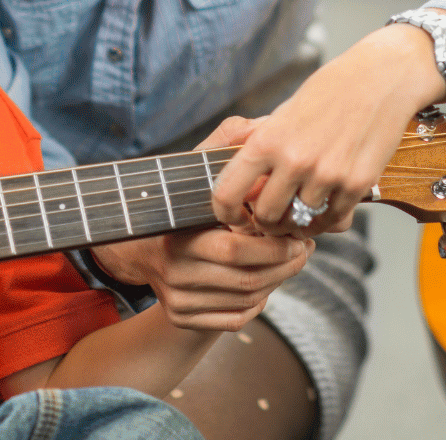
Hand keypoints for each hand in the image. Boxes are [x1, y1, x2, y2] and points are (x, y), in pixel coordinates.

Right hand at [90, 117, 313, 331]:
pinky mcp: (182, 319)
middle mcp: (174, 273)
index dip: (274, 245)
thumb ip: (229, 141)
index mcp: (178, 237)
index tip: (296, 233)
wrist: (142, 247)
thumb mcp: (198, 166)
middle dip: (286, 265)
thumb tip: (263, 126)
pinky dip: (258, 302)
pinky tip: (266, 280)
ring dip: (278, 281)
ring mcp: (177, 300)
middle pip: (247, 279)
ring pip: (246, 301)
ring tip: (291, 259)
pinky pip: (235, 319)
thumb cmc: (184, 201)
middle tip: (304, 248)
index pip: (235, 248)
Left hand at [207, 25, 442, 235]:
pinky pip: (333, 220)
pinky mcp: (357, 184)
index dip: (225, 213)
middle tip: (274, 216)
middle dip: (266, 221)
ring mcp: (327, 175)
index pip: (227, 193)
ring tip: (303, 207)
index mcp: (267, 140)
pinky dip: (328, 218)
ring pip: (301, 223)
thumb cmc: (330, 91)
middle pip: (266, 217)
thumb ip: (262, 147)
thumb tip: (239, 181)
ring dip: (300, 221)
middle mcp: (294, 160)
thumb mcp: (283, 113)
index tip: (234, 216)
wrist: (380, 78)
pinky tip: (327, 204)